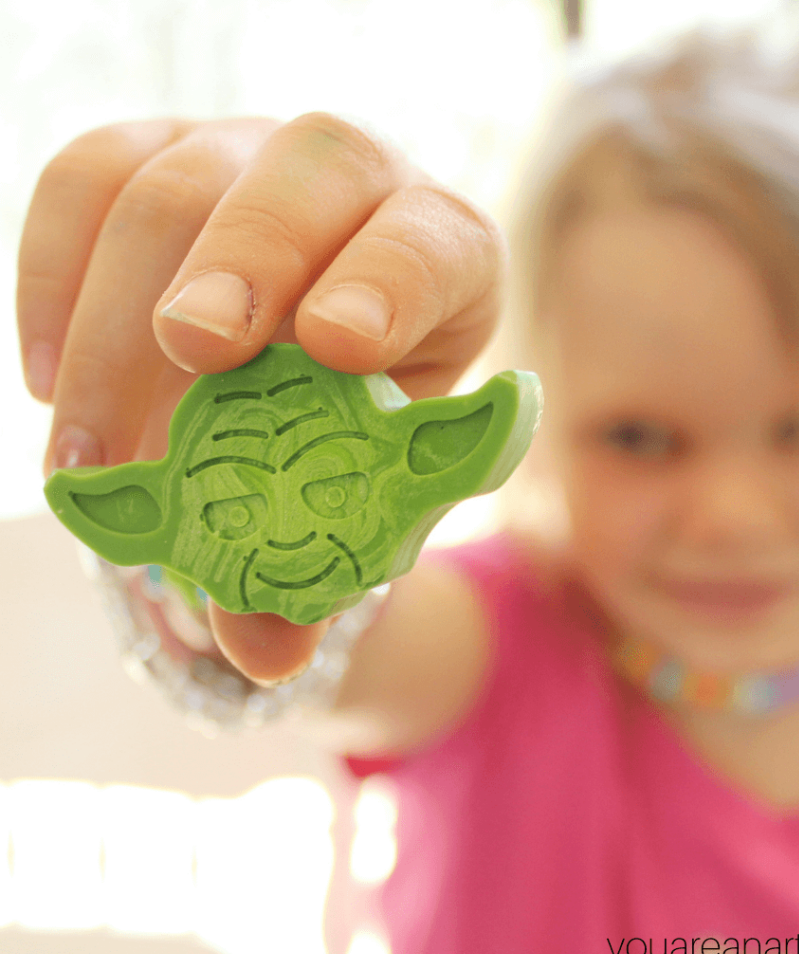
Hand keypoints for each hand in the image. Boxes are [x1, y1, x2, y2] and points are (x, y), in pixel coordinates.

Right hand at [18, 113, 505, 683]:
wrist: (319, 357)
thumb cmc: (363, 422)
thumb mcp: (370, 487)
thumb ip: (325, 561)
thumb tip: (264, 655)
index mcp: (446, 253)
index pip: (428, 244)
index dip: (386, 283)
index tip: (332, 348)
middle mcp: (354, 178)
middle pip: (294, 182)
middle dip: (236, 269)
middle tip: (191, 358)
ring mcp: (247, 150)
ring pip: (170, 182)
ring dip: (116, 321)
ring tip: (92, 458)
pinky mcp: (156, 150)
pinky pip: (84, 174)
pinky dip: (50, 273)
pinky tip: (49, 382)